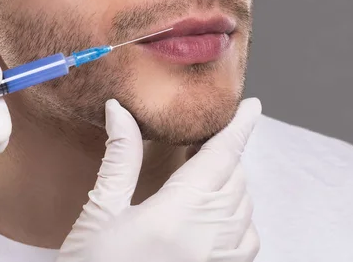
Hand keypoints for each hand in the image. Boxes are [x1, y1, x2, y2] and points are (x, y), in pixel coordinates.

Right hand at [57, 98, 261, 261]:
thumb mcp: (101, 213)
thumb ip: (120, 159)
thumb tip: (120, 111)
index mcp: (178, 213)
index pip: (221, 156)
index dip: (240, 126)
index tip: (252, 106)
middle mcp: (209, 235)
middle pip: (235, 176)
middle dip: (224, 153)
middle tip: (201, 144)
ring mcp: (222, 257)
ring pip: (244, 203)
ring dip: (230, 182)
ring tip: (204, 177)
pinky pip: (248, 235)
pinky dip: (239, 216)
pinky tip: (215, 214)